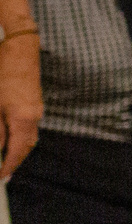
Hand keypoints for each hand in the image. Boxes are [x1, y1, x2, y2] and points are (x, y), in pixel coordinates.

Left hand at [0, 34, 39, 177]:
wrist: (20, 50)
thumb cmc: (3, 74)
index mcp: (23, 119)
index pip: (17, 151)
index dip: (7, 167)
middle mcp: (34, 116)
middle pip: (26, 147)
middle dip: (13, 161)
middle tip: (1, 173)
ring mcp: (36, 109)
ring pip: (27, 137)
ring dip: (16, 149)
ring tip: (3, 159)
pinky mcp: (33, 103)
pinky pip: (28, 127)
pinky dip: (18, 137)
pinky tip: (8, 138)